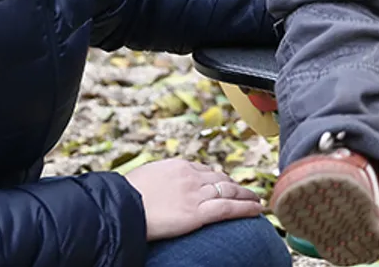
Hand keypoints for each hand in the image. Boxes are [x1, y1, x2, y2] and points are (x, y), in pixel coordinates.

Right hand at [124, 158, 263, 240]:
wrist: (122, 207)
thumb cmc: (126, 195)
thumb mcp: (144, 178)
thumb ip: (159, 179)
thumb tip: (158, 184)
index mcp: (178, 165)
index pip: (203, 169)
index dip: (216, 177)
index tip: (222, 181)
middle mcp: (191, 176)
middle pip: (220, 178)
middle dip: (234, 185)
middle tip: (243, 190)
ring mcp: (196, 194)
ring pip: (229, 191)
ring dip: (245, 195)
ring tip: (255, 200)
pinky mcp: (197, 213)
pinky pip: (228, 209)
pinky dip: (245, 208)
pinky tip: (257, 209)